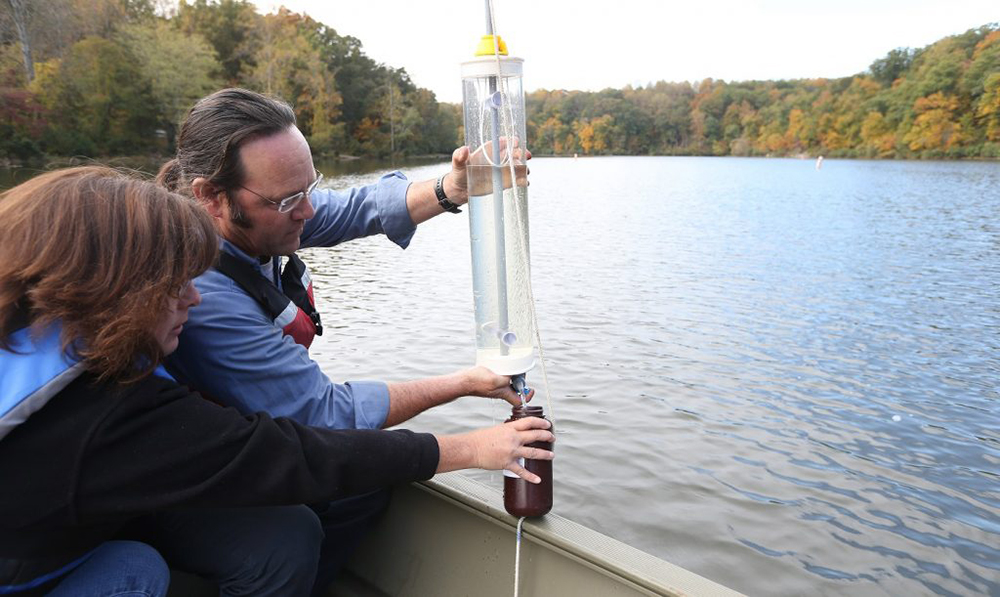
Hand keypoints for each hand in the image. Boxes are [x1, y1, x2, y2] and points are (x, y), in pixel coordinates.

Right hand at [436, 417, 553, 482]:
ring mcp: (511, 451)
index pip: (530, 422)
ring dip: (544, 454)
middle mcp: (513, 439)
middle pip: (535, 435)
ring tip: (551, 455)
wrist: (471, 449)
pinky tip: (537, 479)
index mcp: (510, 428)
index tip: (547, 424)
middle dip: (546, 436)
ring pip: (533, 453)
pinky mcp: (507, 463)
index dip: (541, 422)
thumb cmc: (480, 439)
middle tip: (552, 438)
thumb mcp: (497, 429)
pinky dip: (531, 476)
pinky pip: (521, 471)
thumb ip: (509, 430)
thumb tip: (517, 431)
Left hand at [444, 142, 530, 203]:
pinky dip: (522, 181)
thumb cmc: (459, 173)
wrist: (460, 190)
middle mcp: (497, 159)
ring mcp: (502, 170)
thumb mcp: (457, 163)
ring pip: (517, 166)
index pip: (501, 142)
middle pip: (513, 153)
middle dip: (520, 153)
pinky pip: (515, 180)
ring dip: (523, 167)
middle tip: (525, 156)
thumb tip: (464, 149)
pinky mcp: (504, 182)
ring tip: (525, 171)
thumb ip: (459, 156)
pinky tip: (525, 183)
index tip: (516, 141)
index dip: (510, 141)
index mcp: (488, 150)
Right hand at [461, 366, 533, 406]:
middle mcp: (501, 391)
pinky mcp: (490, 380)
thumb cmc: (476, 382)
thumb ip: (506, 379)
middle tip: (521, 373)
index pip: (519, 401)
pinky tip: (502, 364)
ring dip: (513, 375)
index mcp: (504, 394)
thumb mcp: (495, 380)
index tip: (530, 389)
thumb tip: (513, 376)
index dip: (527, 397)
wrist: (463, 381)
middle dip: (521, 382)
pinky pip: (502, 377)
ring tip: (514, 367)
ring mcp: (495, 386)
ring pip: (509, 383)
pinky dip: (505, 371)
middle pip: (516, 390)